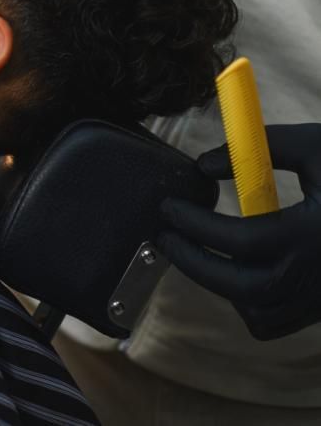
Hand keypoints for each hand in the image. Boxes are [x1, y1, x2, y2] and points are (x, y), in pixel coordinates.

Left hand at [158, 123, 320, 340]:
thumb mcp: (319, 146)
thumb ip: (262, 148)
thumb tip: (203, 165)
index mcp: (314, 235)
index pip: (240, 240)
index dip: (195, 223)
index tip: (167, 206)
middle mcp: (317, 275)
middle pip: (239, 287)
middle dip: (192, 262)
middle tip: (164, 236)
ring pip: (255, 311)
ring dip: (219, 284)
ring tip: (196, 250)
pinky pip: (274, 321)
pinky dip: (247, 302)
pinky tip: (236, 269)